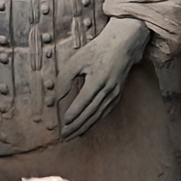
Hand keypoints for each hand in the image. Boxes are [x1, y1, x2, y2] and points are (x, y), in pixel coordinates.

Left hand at [59, 18, 150, 138]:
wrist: (124, 44)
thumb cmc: (98, 50)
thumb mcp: (77, 60)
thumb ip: (64, 79)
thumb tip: (56, 98)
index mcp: (98, 79)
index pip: (84, 101)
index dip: (73, 113)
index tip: (63, 123)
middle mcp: (108, 88)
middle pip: (91, 112)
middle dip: (77, 125)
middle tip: (64, 136)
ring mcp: (115, 92)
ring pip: (99, 114)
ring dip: (85, 126)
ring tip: (72, 136)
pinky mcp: (117, 93)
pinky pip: (105, 111)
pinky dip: (96, 120)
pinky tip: (87, 126)